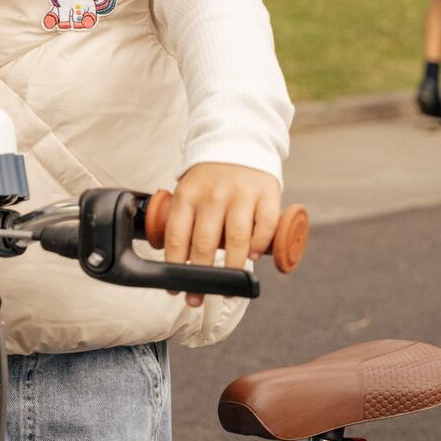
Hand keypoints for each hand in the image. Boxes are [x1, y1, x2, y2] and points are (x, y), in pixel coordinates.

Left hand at [160, 164, 282, 307]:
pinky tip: (254, 258)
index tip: (173, 288)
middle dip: (200, 277)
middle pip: (204, 242)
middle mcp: (213, 194)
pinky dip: (259, 246)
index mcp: (187, 194)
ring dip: (232, 269)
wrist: (240, 141)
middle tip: (197, 298)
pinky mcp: (267, 193)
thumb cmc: (211, 179)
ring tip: (229, 289)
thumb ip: (185, 221)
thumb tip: (176, 264)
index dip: (174, 266)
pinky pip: (264, 226)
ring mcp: (241, 193)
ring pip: (236, 239)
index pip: (177, 235)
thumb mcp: (189, 191)